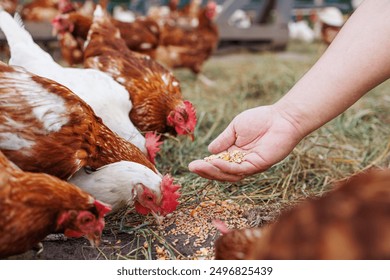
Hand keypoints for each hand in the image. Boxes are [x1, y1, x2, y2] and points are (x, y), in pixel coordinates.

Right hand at [188, 105, 304, 181]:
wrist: (281, 118)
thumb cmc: (261, 119)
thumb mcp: (235, 128)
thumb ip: (223, 140)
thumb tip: (209, 151)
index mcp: (235, 154)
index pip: (218, 165)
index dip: (205, 166)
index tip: (192, 164)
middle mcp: (242, 162)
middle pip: (221, 173)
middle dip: (206, 171)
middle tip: (192, 167)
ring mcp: (250, 165)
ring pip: (229, 174)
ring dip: (213, 172)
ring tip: (199, 167)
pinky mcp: (258, 165)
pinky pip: (239, 170)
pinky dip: (226, 167)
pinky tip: (215, 162)